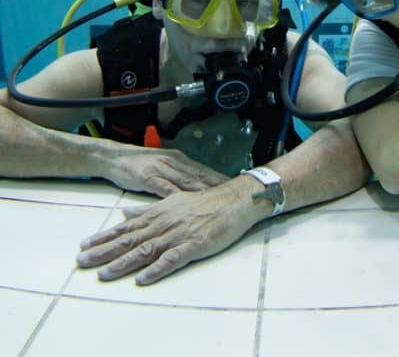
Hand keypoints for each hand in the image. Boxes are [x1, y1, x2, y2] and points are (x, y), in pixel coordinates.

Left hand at [77, 178, 262, 283]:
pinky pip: (173, 258)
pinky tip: (143, 278)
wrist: (234, 200)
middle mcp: (165, 223)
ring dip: (124, 262)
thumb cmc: (205, 202)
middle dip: (105, 251)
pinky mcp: (195, 244)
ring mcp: (179, 234)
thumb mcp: (173, 201)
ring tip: (104, 274)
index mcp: (159, 213)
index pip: (127, 226)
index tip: (84, 246)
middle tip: (83, 261)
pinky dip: (157, 269)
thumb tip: (124, 213)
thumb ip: (147, 209)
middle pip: (131, 238)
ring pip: (147, 249)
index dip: (105, 237)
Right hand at [103, 148, 228, 196]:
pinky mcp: (149, 177)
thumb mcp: (164, 168)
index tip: (236, 186)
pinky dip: (177, 195)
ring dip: (203, 190)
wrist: (115, 157)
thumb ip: (180, 177)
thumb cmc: (140, 165)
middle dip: (218, 185)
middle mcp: (175, 163)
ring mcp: (162, 169)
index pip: (204, 170)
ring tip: (218, 199)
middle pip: (200, 175)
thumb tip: (201, 186)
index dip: (220, 178)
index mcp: (180, 160)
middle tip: (234, 193)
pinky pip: (165, 187)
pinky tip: (186, 202)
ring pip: (187, 181)